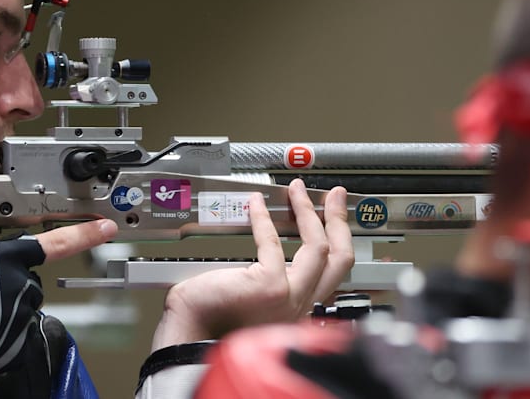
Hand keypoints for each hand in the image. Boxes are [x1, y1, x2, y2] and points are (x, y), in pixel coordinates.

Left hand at [150, 179, 352, 350]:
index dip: (336, 240)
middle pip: (338, 260)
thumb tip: (273, 246)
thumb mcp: (252, 299)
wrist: (191, 337)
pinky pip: (272, 242)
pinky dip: (263, 218)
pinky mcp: (270, 287)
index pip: (331, 273)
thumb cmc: (210, 323)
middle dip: (338, 221)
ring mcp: (288, 299)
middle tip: (334, 196)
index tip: (331, 217)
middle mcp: (300, 308)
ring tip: (298, 191)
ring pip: (317, 248)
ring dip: (309, 212)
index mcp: (298, 310)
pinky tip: (256, 204)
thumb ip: (269, 280)